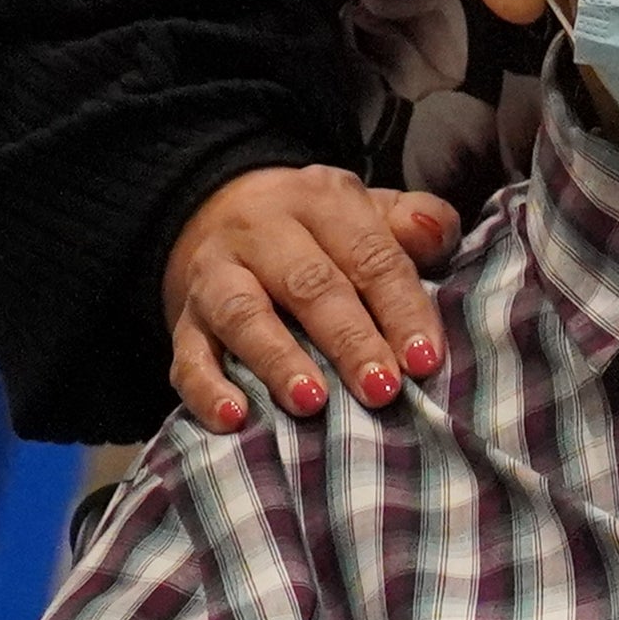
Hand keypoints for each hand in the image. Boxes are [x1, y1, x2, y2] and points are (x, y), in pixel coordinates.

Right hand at [161, 167, 458, 429]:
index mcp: (321, 200)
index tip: (424, 360)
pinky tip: (233, 419)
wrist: (218, 210)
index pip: (369, 255)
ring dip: (278, 361)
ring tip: (312, 402)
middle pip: (309, 284)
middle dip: (349, 340)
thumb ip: (416, 221)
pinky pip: (187, 353)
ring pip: (243, 313)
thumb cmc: (322, 231)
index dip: (401, 309)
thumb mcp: (371, 211)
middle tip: (381, 388)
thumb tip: (435, 234)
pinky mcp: (182, 318)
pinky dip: (207, 388)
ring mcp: (214, 274)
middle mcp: (262, 230)